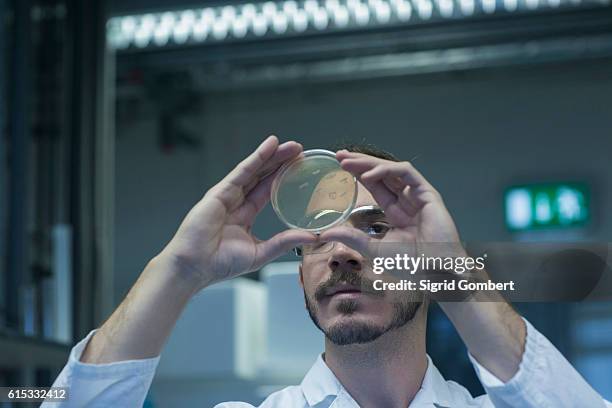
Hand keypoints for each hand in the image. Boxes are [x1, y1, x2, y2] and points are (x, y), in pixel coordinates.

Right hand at [161, 136, 316, 288]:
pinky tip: (271, 145)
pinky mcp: (220, 191)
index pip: (267, 192)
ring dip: (273, 156)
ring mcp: (227, 195)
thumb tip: (312, 237)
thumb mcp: (260, 252)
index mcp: (244, 216)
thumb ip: (284, 242)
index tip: (300, 169)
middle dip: (281, 163)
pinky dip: (258, 156)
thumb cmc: (220, 264)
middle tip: (301, 151)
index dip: (282, 179)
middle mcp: (236, 203)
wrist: (195, 266)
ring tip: (293, 146)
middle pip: (263, 177)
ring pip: (255, 170)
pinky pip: (243, 170)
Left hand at [320, 150, 462, 253]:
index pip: (375, 186)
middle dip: (361, 162)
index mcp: (396, 212)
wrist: (435, 272)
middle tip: (339, 155)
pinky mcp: (428, 193)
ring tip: (348, 161)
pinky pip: (406, 172)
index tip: (339, 165)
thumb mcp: (374, 249)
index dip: (358, 174)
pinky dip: (386, 170)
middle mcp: (407, 200)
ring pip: (392, 169)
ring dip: (369, 163)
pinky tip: (367, 175)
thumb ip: (351, 238)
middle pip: (381, 174)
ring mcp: (418, 195)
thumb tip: (323, 234)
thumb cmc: (410, 265)